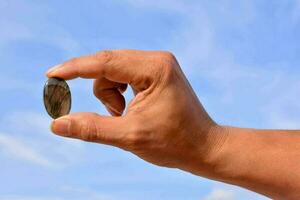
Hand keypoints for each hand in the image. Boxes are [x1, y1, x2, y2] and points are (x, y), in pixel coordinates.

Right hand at [46, 50, 225, 173]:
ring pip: (113, 73)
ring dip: (111, 97)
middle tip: (104, 114)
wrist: (203, 147)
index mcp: (154, 68)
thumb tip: (57, 124)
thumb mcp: (130, 137)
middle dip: (101, 93)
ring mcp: (157, 65)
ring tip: (125, 116)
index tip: (51, 74)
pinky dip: (119, 95)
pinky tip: (130, 110)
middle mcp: (156, 60)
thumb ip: (92, 129)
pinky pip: (123, 77)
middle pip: (108, 67)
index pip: (105, 62)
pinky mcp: (155, 73)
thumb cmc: (173, 143)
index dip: (75, 69)